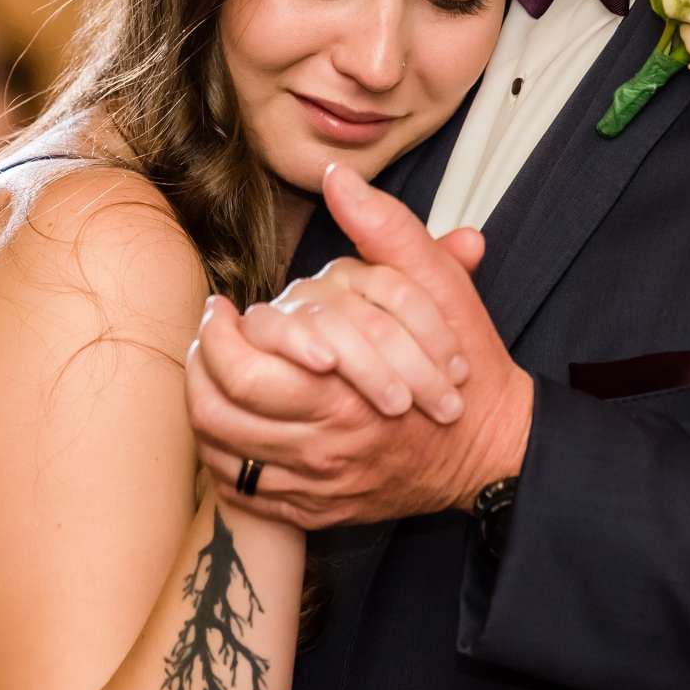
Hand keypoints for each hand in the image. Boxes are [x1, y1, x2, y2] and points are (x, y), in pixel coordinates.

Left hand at [188, 163, 533, 527]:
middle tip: (208, 336)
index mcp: (343, 391)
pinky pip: (246, 492)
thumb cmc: (465, 363)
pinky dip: (224, 459)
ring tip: (211, 374)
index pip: (241, 370)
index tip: (222, 308)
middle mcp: (324, 445)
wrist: (491, 447)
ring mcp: (318, 484)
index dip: (216, 334)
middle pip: (219, 414)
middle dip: (199, 366)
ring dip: (203, 409)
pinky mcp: (318, 510)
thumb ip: (386, 229)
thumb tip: (339, 178)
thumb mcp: (438, 286)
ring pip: (223, 455)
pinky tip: (232, 425)